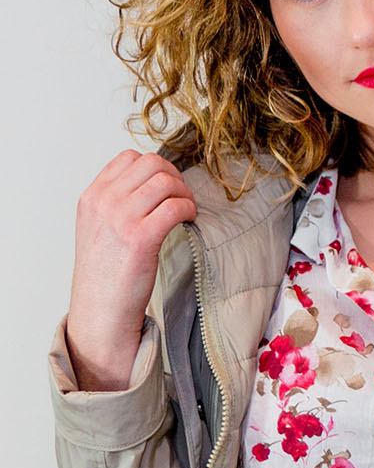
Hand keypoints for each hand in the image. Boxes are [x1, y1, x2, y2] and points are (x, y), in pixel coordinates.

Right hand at [66, 152, 196, 391]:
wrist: (100, 310)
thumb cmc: (105, 273)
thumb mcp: (98, 228)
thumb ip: (117, 202)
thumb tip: (155, 182)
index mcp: (91, 197)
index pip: (129, 157)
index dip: (157, 168)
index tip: (166, 187)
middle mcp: (103, 203)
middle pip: (153, 163)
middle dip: (176, 177)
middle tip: (182, 199)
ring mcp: (119, 219)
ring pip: (167, 181)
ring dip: (185, 194)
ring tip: (186, 212)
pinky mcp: (140, 238)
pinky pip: (176, 206)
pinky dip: (189, 210)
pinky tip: (188, 222)